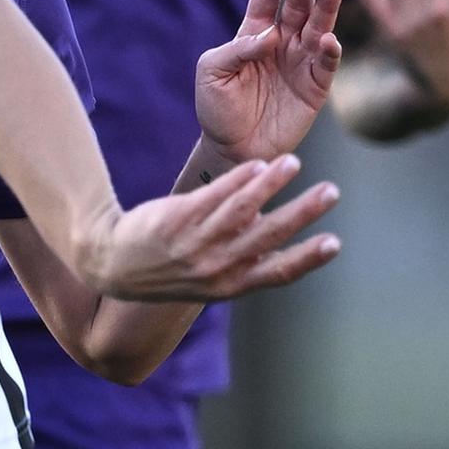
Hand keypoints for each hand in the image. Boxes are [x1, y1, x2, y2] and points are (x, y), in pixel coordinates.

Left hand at [76, 154, 340, 302]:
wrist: (113, 263)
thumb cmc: (171, 268)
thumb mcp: (209, 279)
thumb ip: (245, 262)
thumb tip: (286, 242)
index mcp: (229, 286)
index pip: (277, 273)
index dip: (307, 259)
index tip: (335, 243)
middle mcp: (216, 267)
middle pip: (267, 236)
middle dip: (302, 213)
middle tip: (331, 191)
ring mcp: (196, 242)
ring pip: (242, 210)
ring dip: (272, 185)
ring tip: (294, 162)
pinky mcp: (178, 217)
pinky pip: (213, 194)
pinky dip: (238, 178)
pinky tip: (259, 162)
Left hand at [193, 0, 347, 163]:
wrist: (232, 148)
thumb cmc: (217, 109)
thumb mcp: (212, 73)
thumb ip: (236, 50)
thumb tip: (269, 37)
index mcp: (254, 33)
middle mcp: (282, 42)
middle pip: (298, 9)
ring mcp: (301, 62)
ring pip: (319, 28)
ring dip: (326, 9)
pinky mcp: (315, 87)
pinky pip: (327, 64)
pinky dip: (331, 51)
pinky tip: (329, 41)